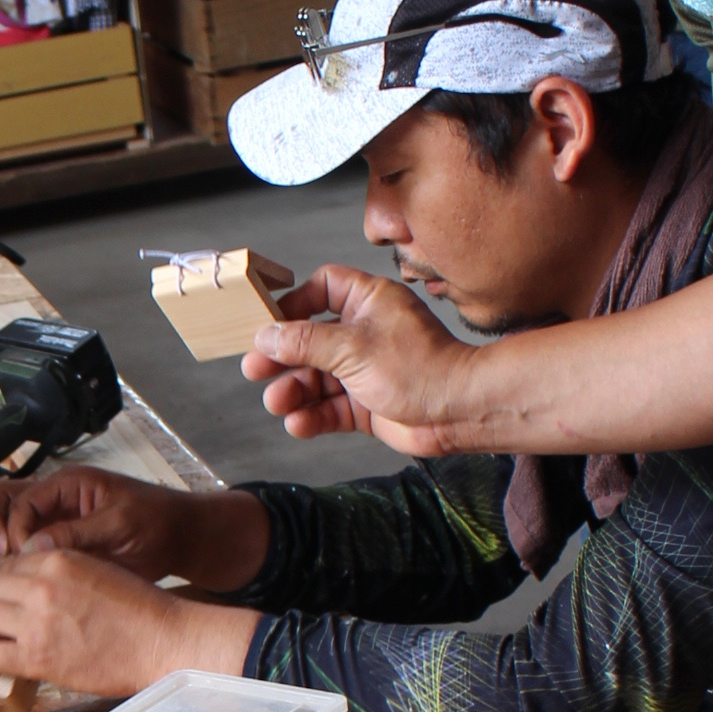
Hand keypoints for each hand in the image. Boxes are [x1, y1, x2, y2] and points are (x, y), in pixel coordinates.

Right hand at [0, 469, 269, 591]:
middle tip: (0, 556)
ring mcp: (55, 520)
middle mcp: (55, 498)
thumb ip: (77, 533)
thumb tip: (32, 546)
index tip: (17, 552)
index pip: (23, 498)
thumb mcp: (119, 523)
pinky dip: (6, 552)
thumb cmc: (156, 521)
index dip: (14, 525)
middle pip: (5, 499)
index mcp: (68, 484)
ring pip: (9, 519)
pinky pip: (24, 544)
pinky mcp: (59, 544)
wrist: (180, 539)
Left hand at [0, 550, 254, 695]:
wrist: (164, 643)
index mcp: (57, 559)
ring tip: (7, 641)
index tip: (20, 601)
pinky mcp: (35, 657)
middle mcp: (40, 586)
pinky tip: (0, 661)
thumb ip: (63, 571)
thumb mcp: (98, 570)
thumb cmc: (141, 610)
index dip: (12, 584)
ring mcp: (35, 622)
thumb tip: (35, 579)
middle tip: (12, 623)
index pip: (10, 564)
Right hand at [241, 265, 469, 452]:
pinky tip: (298, 423)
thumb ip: (304, 342)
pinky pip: (331, 408)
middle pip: (310, 339)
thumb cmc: (419, 368)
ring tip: (277, 402)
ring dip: (294, 391)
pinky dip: (313, 416)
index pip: (323, 288)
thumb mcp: (352, 348)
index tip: (270, 323)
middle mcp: (366, 333)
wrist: (457, 412)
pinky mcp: (367, 404)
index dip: (295, 303)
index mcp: (368, 302)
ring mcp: (365, 370)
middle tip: (254, 370)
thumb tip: (266, 336)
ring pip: (317, 378)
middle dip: (283, 357)